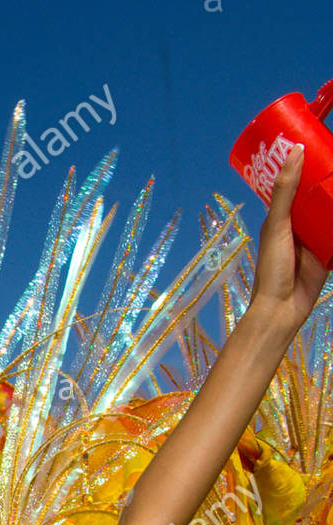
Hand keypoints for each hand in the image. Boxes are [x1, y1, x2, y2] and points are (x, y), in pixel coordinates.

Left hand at [250, 145, 328, 331]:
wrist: (282, 308)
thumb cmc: (272, 267)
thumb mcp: (276, 224)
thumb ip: (285, 191)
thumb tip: (296, 151)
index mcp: (281, 215)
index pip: (294, 183)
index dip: (304, 164)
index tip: (318, 140)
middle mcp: (298, 224)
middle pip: (316, 195)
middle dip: (328, 179)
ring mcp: (314, 238)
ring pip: (329, 211)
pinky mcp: (328, 253)